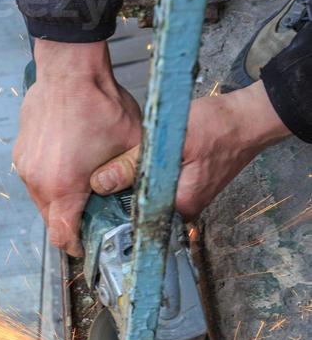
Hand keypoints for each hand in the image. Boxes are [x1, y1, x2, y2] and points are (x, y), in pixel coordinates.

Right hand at [13, 40, 141, 255]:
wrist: (70, 68)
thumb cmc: (101, 104)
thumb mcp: (131, 147)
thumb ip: (131, 181)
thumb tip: (140, 206)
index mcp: (63, 187)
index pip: (62, 237)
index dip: (78, 245)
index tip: (91, 242)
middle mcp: (37, 181)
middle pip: (51, 221)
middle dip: (72, 221)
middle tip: (94, 210)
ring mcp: (25, 165)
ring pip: (42, 198)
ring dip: (61, 198)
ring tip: (84, 182)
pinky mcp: (20, 150)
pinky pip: (35, 176)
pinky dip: (51, 177)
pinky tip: (70, 160)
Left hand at [90, 81, 289, 218]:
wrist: (248, 118)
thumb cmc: (216, 126)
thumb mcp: (168, 140)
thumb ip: (133, 164)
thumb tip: (100, 183)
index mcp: (179, 207)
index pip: (136, 222)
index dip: (111, 212)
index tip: (92, 202)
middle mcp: (184, 211)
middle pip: (140, 211)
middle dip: (118, 199)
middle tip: (94, 185)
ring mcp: (188, 200)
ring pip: (148, 199)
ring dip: (132, 187)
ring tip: (108, 175)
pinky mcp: (188, 188)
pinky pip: (160, 190)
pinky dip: (147, 179)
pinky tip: (133, 167)